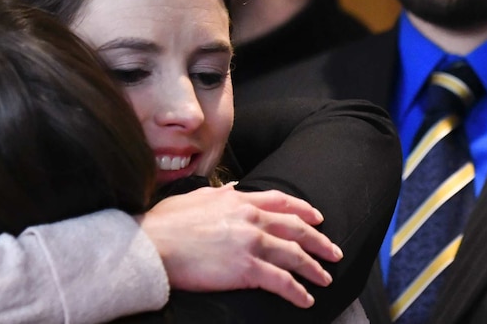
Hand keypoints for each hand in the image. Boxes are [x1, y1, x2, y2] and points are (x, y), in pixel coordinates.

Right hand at [137, 184, 342, 307]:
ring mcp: (250, 243)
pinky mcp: (246, 269)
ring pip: (294, 255)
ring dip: (314, 268)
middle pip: (296, 228)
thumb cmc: (167, 223)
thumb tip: (235, 187)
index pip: (280, 201)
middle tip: (333, 251)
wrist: (153, 244)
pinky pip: (282, 281)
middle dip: (319, 241)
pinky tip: (306, 299)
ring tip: (326, 278)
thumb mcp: (196, 196)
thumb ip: (221, 193)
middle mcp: (250, 218)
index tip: (318, 218)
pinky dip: (298, 291)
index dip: (303, 210)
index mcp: (237, 199)